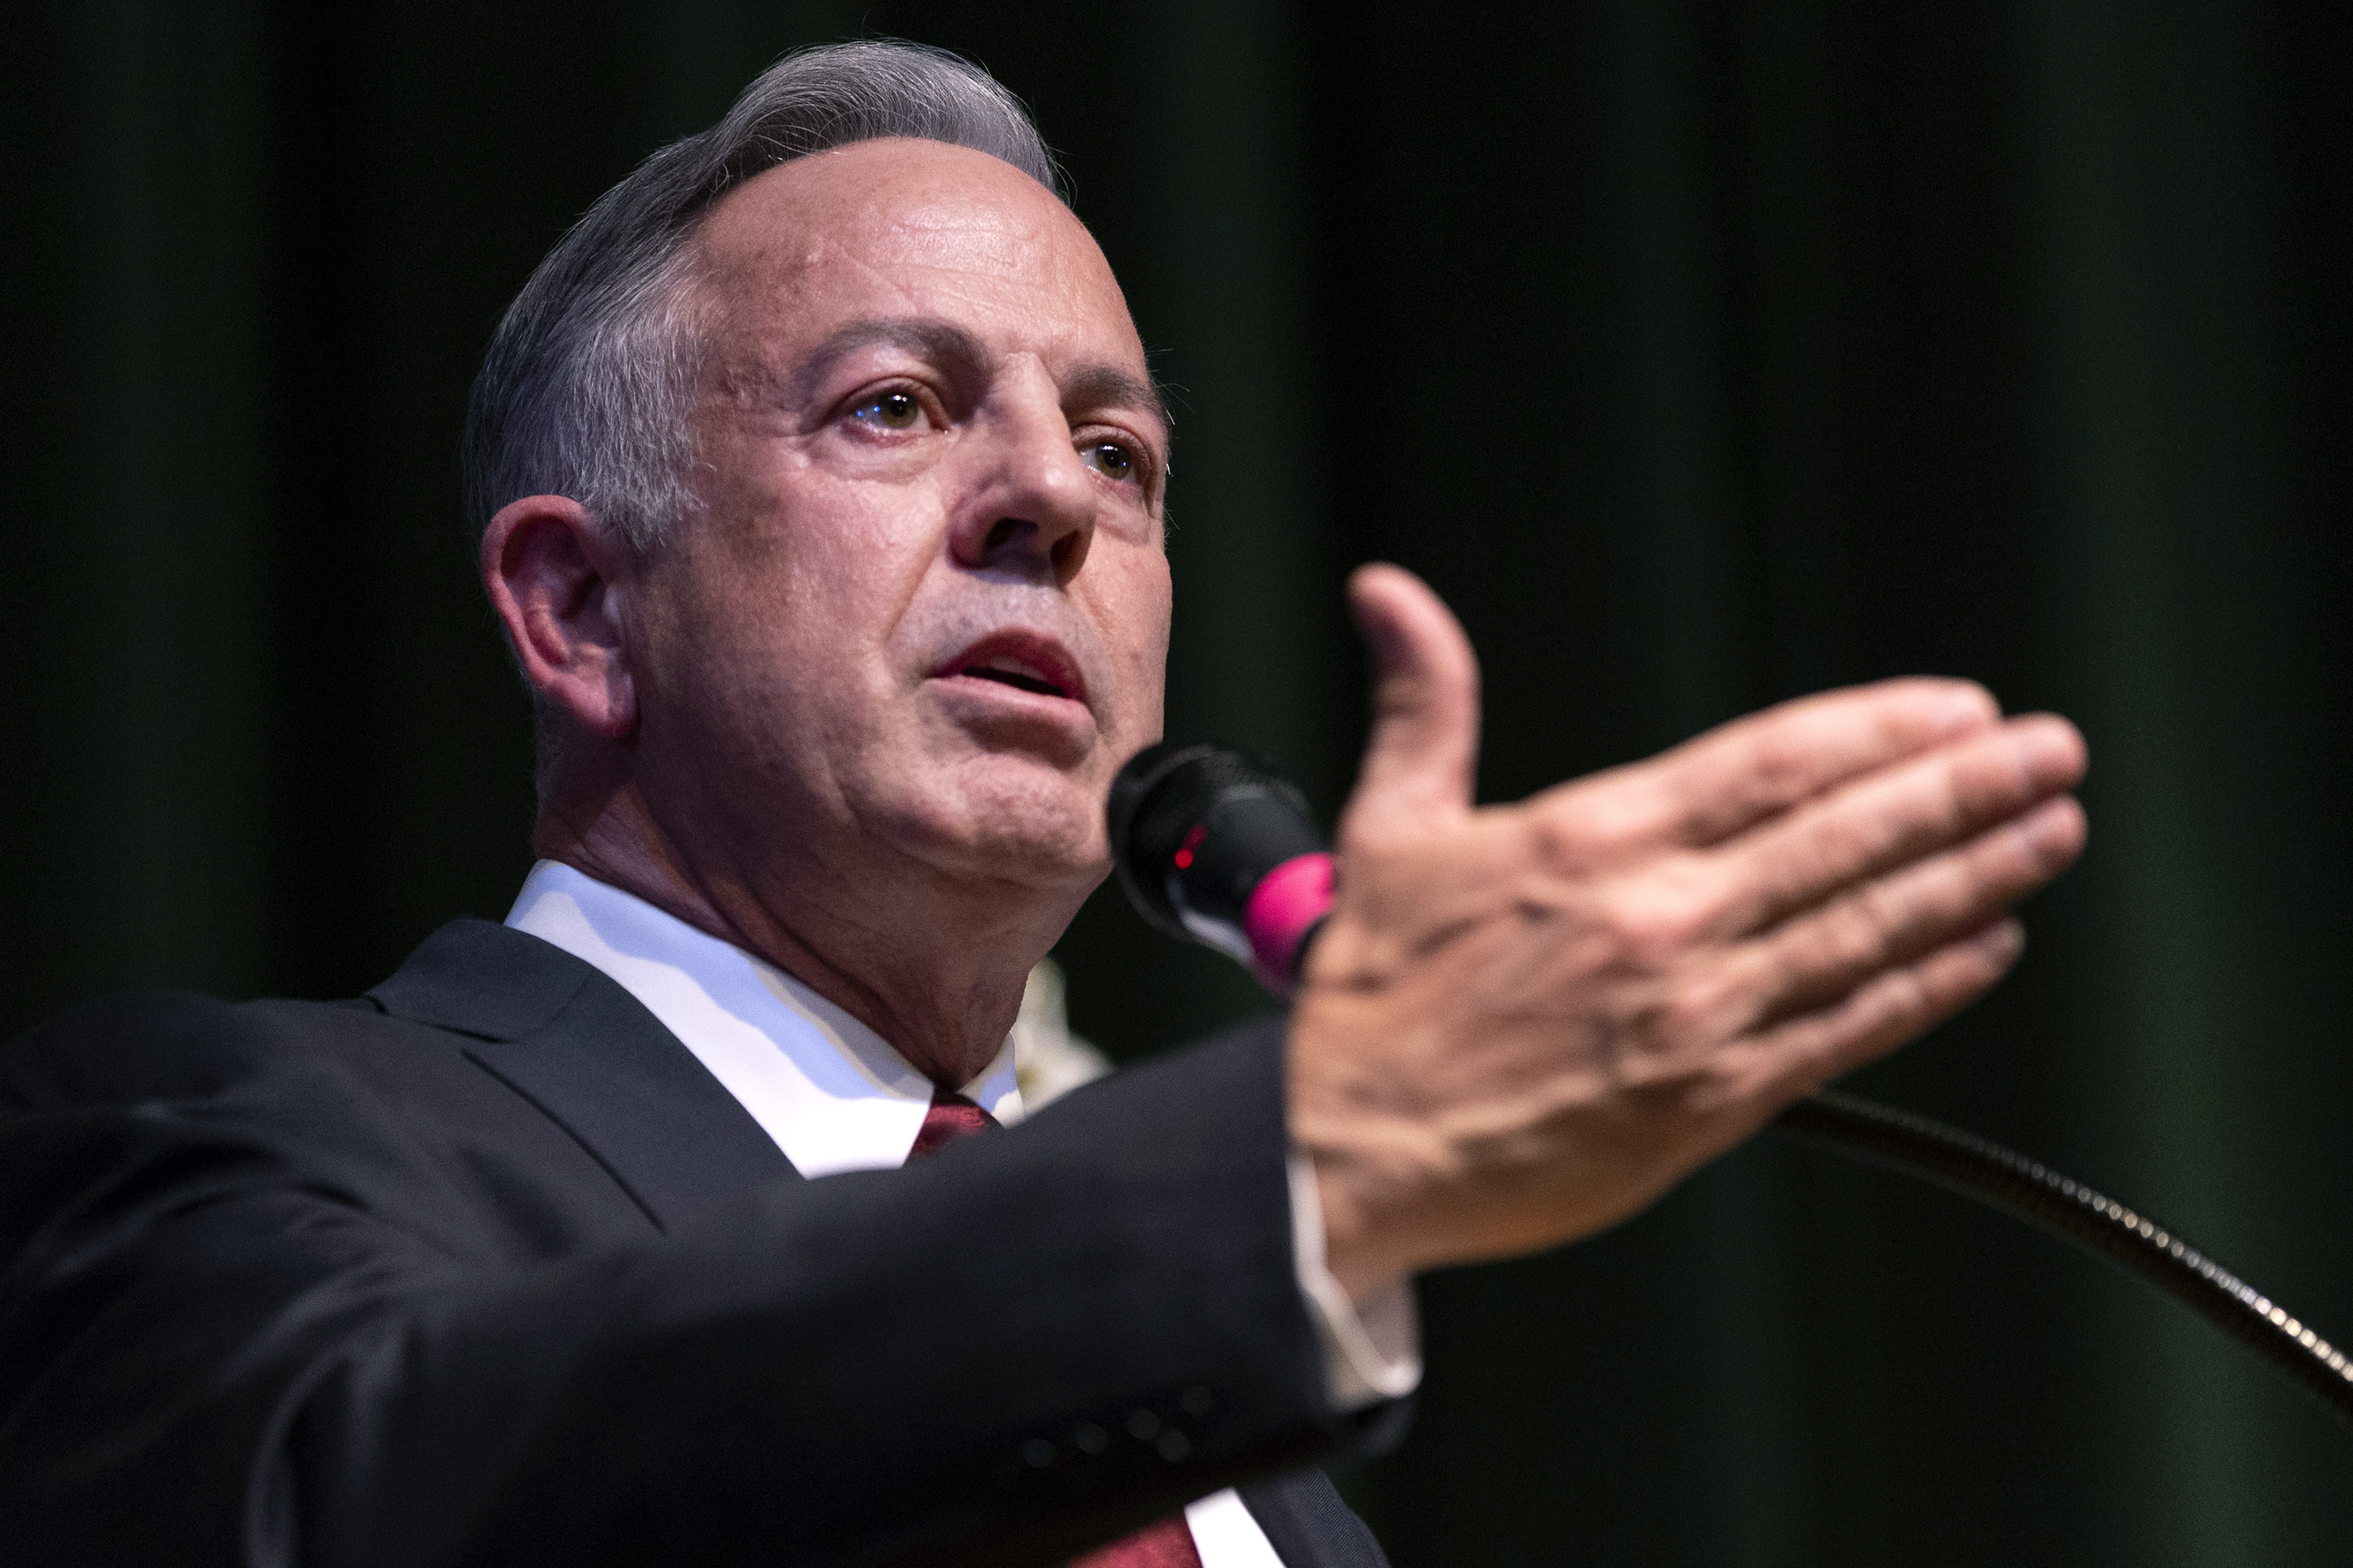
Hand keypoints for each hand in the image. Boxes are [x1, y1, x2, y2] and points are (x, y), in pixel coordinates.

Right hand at [1291, 565, 2088, 1295]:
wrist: (1346, 1154)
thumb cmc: (1373, 999)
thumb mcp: (1390, 830)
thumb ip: (1423, 707)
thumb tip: (1392, 596)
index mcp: (1588, 841)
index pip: (1769, 763)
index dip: (1879, 731)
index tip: (1958, 710)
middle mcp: (1658, 918)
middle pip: (1843, 835)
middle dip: (1963, 788)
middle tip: (2051, 752)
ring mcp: (1693, 1012)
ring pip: (1864, 929)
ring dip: (1971, 876)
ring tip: (2049, 832)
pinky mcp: (1706, 1102)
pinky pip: (1844, 1033)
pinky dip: (1923, 986)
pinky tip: (1985, 947)